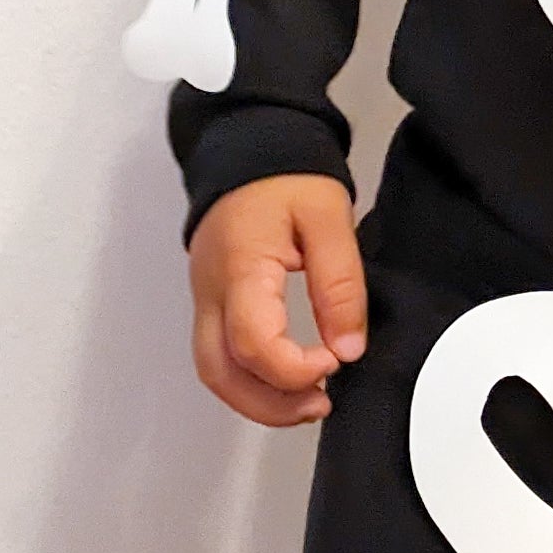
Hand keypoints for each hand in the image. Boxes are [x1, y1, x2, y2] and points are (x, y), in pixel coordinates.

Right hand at [188, 175, 367, 426]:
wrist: (249, 149)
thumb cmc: (287, 179)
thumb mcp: (329, 219)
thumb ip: (340, 285)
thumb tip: (348, 348)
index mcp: (240, 268)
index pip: (253, 343)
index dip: (295, 368)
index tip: (336, 359)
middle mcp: (211, 291)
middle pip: (220, 372)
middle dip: (271, 404)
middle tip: (322, 403)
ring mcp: (203, 299)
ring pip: (213, 371)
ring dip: (258, 400)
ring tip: (309, 401)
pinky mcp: (209, 301)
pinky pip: (217, 356)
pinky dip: (249, 381)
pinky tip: (287, 381)